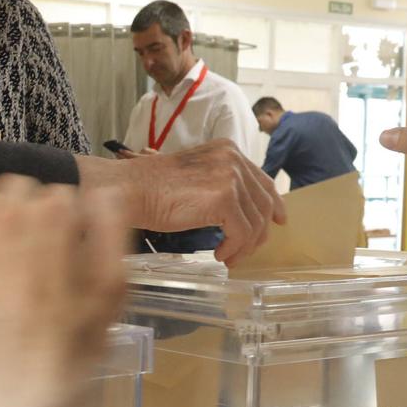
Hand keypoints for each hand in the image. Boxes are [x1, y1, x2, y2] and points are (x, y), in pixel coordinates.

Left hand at [0, 176, 129, 406]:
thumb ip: (111, 229)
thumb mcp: (113, 288)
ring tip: (12, 254)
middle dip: (33, 211)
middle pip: (21, 187)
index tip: (74, 251)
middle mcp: (10, 217)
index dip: (73, 222)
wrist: (19, 383)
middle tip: (43, 251)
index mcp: (55, 218)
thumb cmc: (75, 341)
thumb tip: (107, 191)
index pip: (63, 192)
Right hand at [89, 141, 281, 264]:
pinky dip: (234, 248)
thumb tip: (240, 211)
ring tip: (229, 256)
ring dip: (244, 245)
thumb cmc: (152, 189)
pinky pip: (242, 232)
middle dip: (259, 232)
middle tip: (246, 251)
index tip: (276, 222)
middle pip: (263, 202)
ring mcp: (229, 176)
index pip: (262, 180)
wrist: (129, 190)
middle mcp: (232, 158)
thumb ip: (219, 185)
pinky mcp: (223, 198)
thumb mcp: (194, 178)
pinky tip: (220, 254)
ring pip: (255, 221)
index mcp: (226, 150)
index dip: (273, 204)